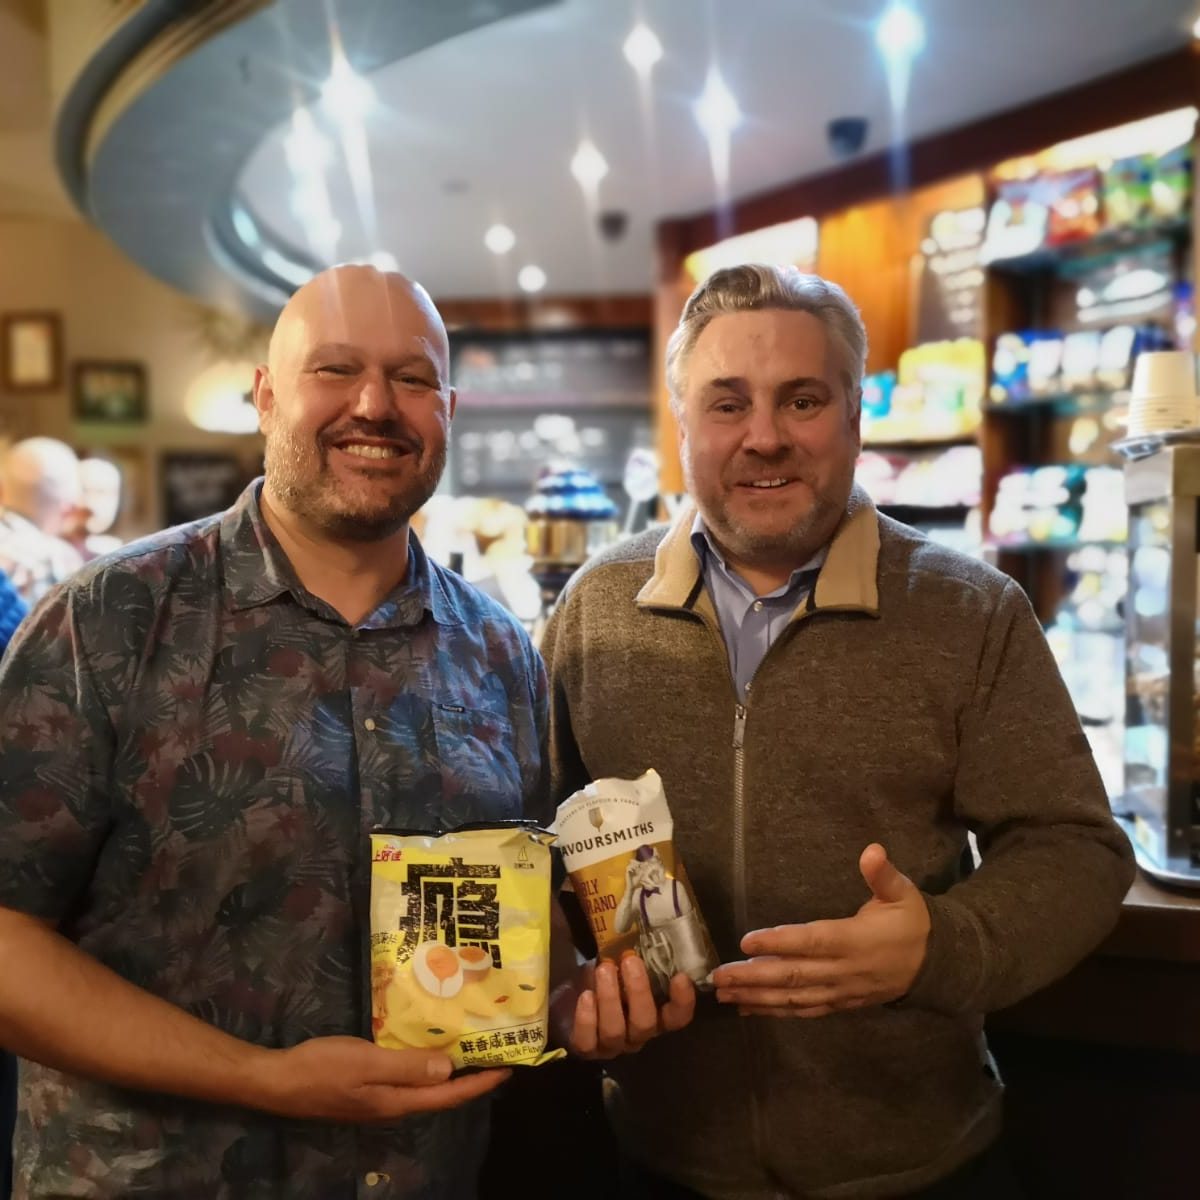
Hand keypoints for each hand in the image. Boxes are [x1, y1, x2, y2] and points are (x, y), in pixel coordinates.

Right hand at [255, 1036, 509, 1121]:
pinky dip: (424, 1066)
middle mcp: (392, 1105)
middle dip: (470, 1078)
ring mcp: (378, 1099)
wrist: (277, 1082)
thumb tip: (449, 1069)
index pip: (448, 1096)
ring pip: (423, 1087)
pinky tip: (426, 1048)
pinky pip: (406, 1079)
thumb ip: (407, 1067)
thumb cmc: (322, 1068)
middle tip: (496, 1054)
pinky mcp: (366, 1088)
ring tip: (470, 1049)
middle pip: (440, 1095)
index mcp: (396, 1102)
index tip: (508, 1068)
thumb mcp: (366, 1063)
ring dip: (448, 1072)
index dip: (479, 1084)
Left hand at [556, 956, 694, 1057]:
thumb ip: (634, 953)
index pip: (677, 1017)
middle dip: (638, 991)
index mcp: (653, 1015)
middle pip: (645, 1024)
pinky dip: (587, 1019)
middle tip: (629, 960)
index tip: (680, 977)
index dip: (682, 1002)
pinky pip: (587, 1042)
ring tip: (603, 969)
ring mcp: (611, 1045)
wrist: (567, 993)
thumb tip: (639, 923)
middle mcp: (636, 1034)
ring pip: (615, 1031)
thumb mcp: (620, 961)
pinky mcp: (585, 1049)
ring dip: (610, 998)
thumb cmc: (601, 974)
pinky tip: (585, 996)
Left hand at [711, 843, 929, 1017]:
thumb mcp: (903, 893)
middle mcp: (843, 970)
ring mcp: (840, 991)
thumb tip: (872, 850)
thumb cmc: (911, 923)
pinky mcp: (839, 1004)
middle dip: (753, 976)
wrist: (935, 967)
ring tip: (723, 994)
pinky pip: (803, 1010)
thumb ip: (883, 875)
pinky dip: (775, 1010)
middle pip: (793, 975)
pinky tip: (748, 1009)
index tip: (746, 940)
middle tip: (718, 975)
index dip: (779, 942)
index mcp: (854, 940)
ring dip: (756, 997)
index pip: (811, 941)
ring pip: (793, 997)